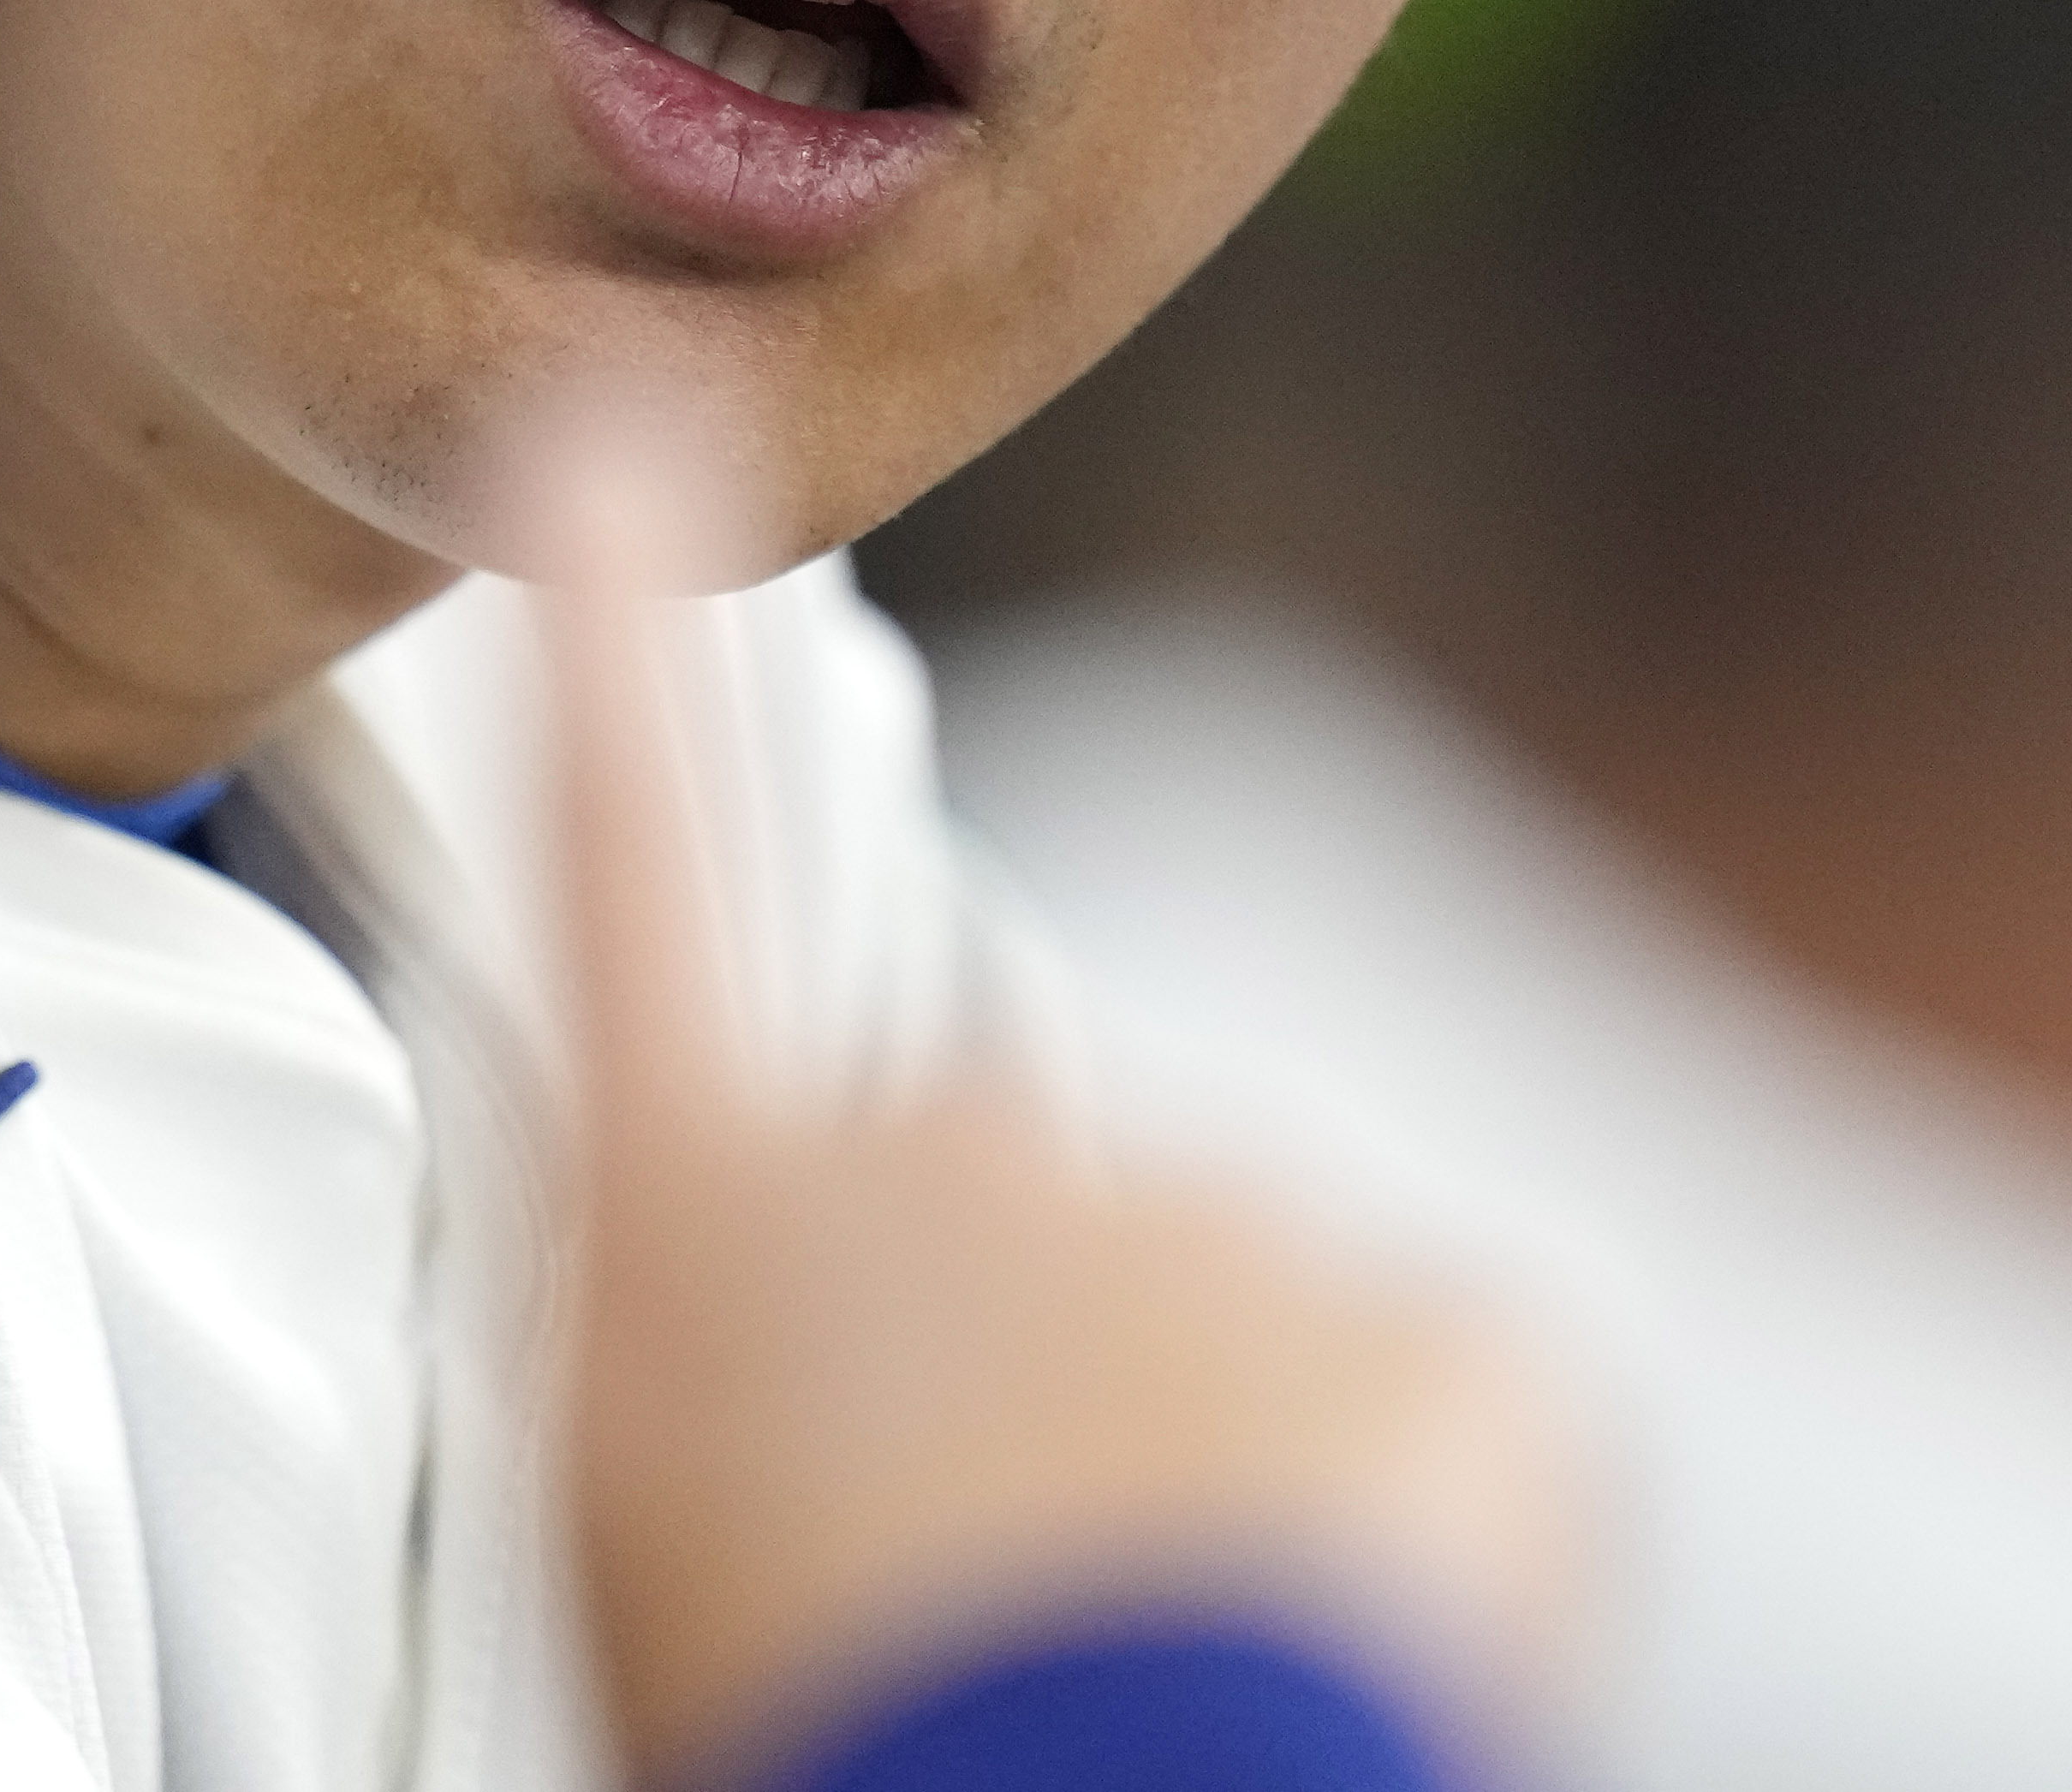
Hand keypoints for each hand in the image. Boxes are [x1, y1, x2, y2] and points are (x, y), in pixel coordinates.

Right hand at [518, 420, 1594, 1791]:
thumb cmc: (812, 1737)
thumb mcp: (661, 1518)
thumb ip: (751, 1336)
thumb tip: (854, 1324)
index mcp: (705, 1220)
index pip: (630, 850)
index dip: (612, 623)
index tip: (610, 412)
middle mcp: (939, 1153)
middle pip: (1019, 1195)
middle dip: (1042, 1357)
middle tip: (996, 1588)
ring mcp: (1203, 1220)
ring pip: (1247, 1329)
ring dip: (1228, 1476)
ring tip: (1146, 1669)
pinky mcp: (1442, 1329)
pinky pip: (1460, 1423)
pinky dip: (1439, 1548)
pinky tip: (1329, 1663)